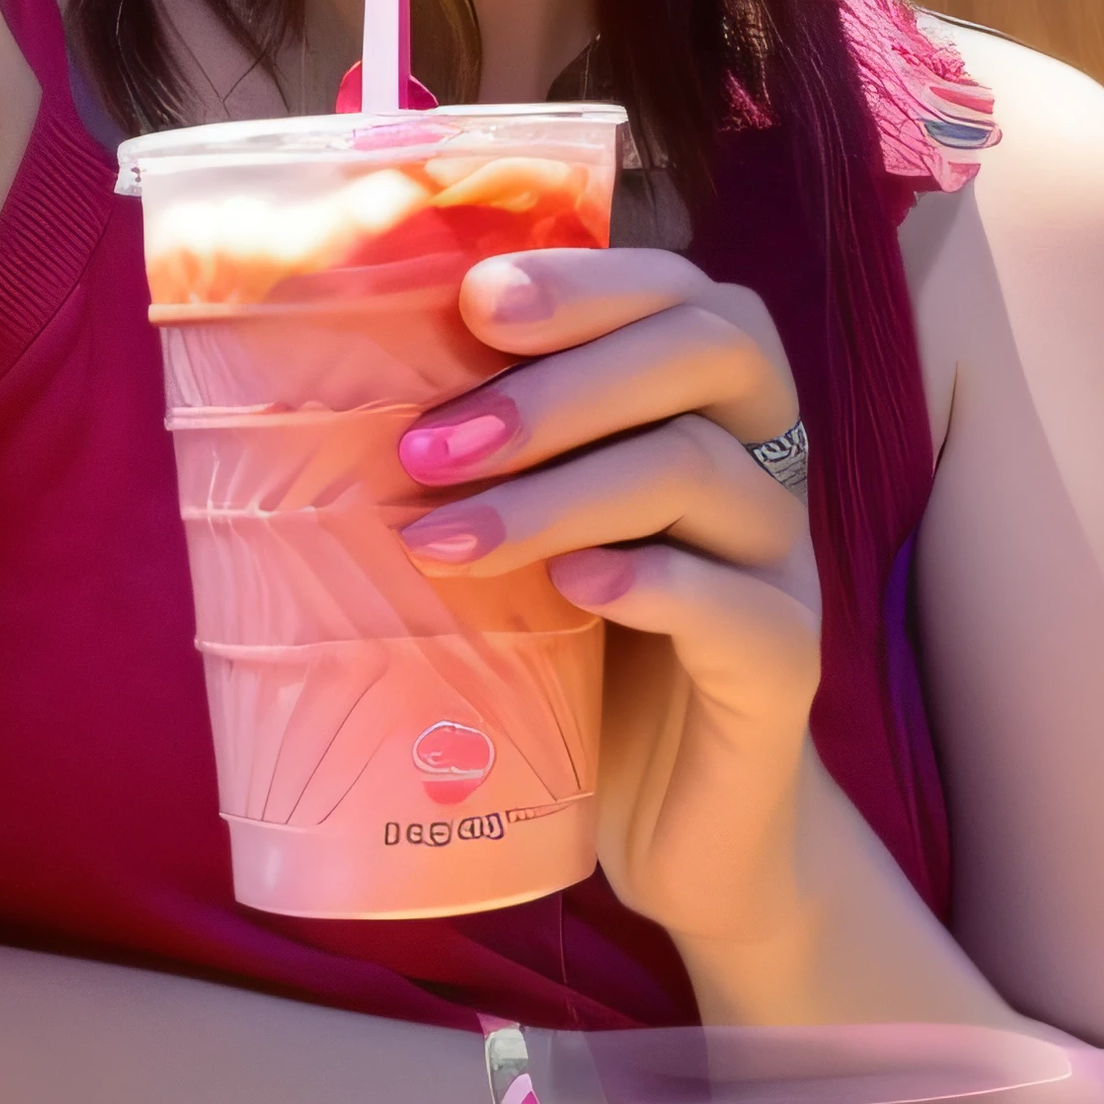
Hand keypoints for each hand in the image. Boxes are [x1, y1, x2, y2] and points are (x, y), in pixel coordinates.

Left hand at [395, 249, 823, 982]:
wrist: (676, 825)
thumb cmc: (579, 659)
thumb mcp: (527, 539)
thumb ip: (485, 457)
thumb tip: (320, 370)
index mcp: (705, 407)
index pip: (679, 291)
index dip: (587, 278)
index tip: (473, 301)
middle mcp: (759, 462)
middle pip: (709, 350)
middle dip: (562, 380)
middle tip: (431, 446)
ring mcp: (780, 563)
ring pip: (700, 470)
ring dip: (559, 490)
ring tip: (443, 543)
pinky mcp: (783, 668)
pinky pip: (741, 605)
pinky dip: (652, 582)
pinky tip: (570, 592)